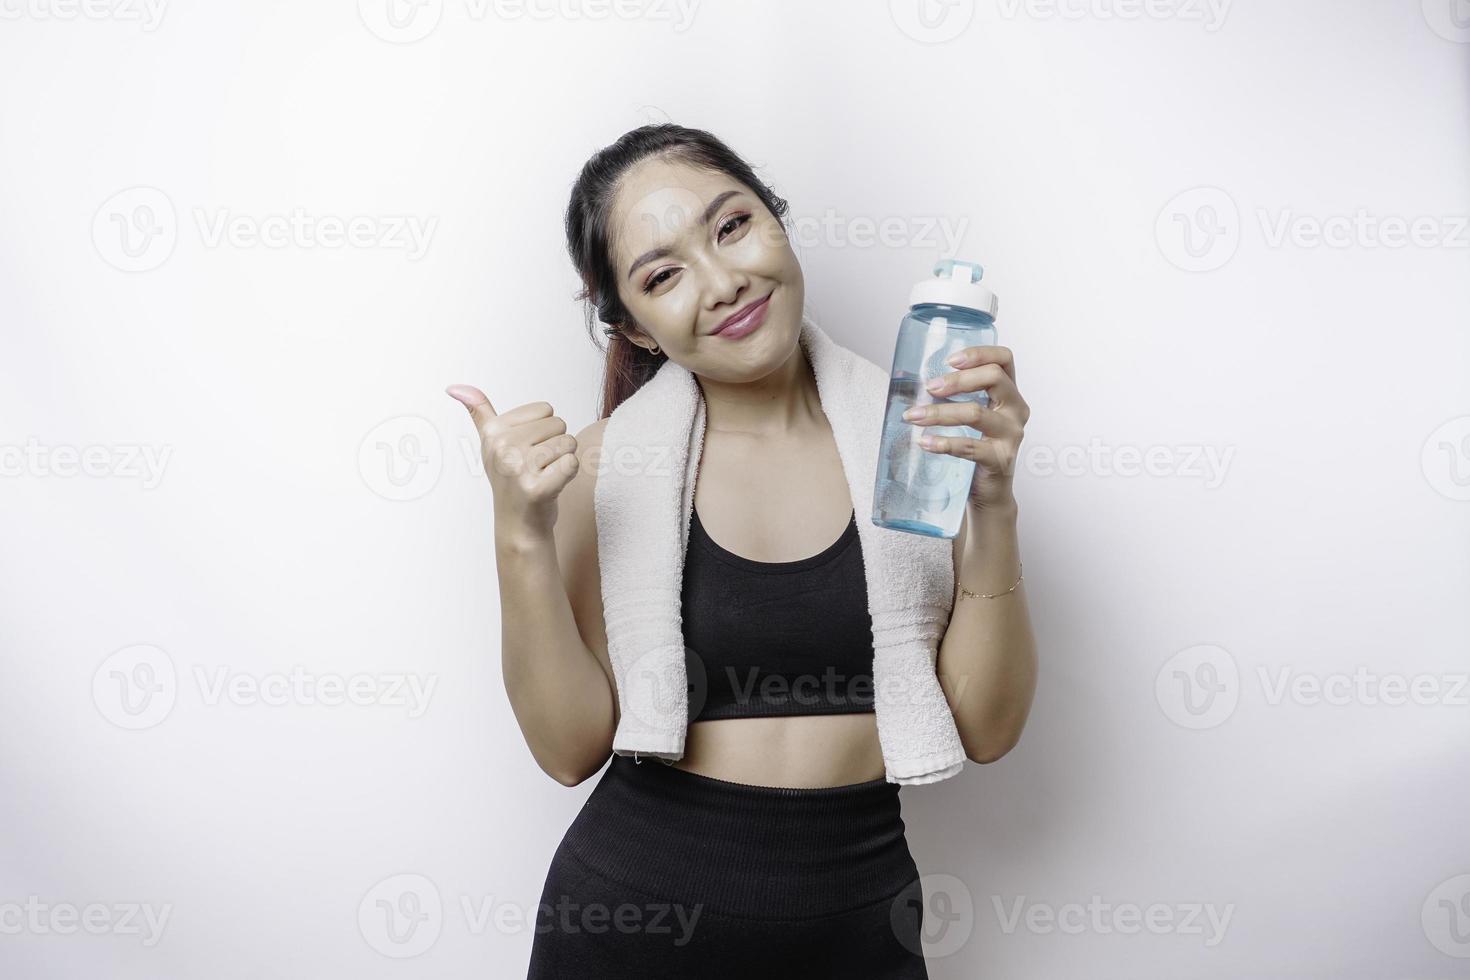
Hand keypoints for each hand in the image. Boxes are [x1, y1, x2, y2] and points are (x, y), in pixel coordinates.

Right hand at [445, 384, 579, 541]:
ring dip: (563, 460)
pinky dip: (568, 475)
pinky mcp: (537, 489)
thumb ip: (479, 412)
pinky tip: (551, 487)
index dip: (543, 430)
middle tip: (537, 466)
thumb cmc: (510, 479)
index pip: (546, 409)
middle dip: (555, 445)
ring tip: (544, 475)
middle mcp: (502, 447)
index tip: (526, 450)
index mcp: (493, 431)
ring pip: (568, 442)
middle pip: (559, 423)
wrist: (517, 524)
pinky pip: (572, 464)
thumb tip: (454, 387)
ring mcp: (518, 469)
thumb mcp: (491, 443)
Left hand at [901, 345, 1027, 512]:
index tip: (950, 360)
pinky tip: (925, 442)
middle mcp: (1017, 409)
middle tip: (929, 388)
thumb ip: (954, 397)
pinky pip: (969, 447)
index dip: (979, 353)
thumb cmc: (976, 447)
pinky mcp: (1000, 459)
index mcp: (1010, 393)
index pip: (1004, 359)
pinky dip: (943, 443)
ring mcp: (1011, 434)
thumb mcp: (971, 417)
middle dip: (957, 380)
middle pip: (993, 378)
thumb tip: (906, 380)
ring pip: (976, 412)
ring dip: (940, 413)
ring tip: (913, 417)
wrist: (988, 491)